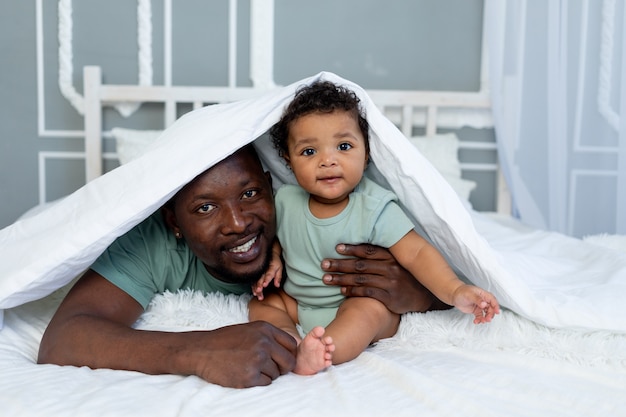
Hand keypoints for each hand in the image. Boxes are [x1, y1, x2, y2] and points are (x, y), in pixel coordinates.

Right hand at [193, 321, 296, 387]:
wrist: (201, 351)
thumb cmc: (225, 341)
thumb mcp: (249, 330)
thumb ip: (269, 337)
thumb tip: (290, 349)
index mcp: (265, 329)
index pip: (292, 344)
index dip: (289, 354)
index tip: (282, 359)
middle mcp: (264, 342)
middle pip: (289, 361)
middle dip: (283, 368)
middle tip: (272, 368)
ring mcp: (257, 359)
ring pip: (276, 374)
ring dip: (267, 374)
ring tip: (249, 367)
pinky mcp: (249, 376)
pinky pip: (266, 383)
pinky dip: (258, 381)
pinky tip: (245, 374)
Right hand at [252, 240, 282, 299]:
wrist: (269, 254)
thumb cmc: (275, 262)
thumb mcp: (279, 268)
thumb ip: (278, 277)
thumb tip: (277, 285)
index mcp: (271, 267)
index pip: (268, 274)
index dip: (266, 279)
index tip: (264, 285)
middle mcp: (263, 270)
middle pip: (260, 278)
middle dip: (259, 285)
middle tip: (259, 291)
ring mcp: (258, 272)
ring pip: (256, 281)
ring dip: (256, 288)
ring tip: (258, 295)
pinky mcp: (256, 274)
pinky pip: (254, 281)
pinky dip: (254, 287)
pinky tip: (255, 293)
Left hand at [321, 243, 449, 313]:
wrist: (424, 297)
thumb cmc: (405, 276)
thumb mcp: (398, 261)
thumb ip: (381, 255)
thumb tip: (358, 247)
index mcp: (391, 257)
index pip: (368, 250)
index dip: (352, 249)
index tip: (337, 248)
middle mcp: (391, 268)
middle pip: (360, 265)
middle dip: (340, 264)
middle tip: (324, 264)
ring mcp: (390, 283)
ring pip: (361, 279)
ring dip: (341, 279)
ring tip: (326, 278)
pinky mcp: (389, 298)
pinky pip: (367, 293)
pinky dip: (353, 291)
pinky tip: (341, 291)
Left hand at [451, 284, 499, 323]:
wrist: (455, 295)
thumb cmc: (462, 292)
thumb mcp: (470, 294)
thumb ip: (477, 299)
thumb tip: (484, 304)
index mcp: (484, 295)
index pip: (492, 300)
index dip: (496, 306)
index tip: (497, 312)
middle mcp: (483, 301)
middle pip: (491, 308)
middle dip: (490, 314)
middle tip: (487, 319)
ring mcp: (480, 306)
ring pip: (486, 313)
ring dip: (485, 318)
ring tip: (482, 321)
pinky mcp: (476, 311)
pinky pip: (480, 316)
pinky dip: (479, 320)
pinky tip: (476, 321)